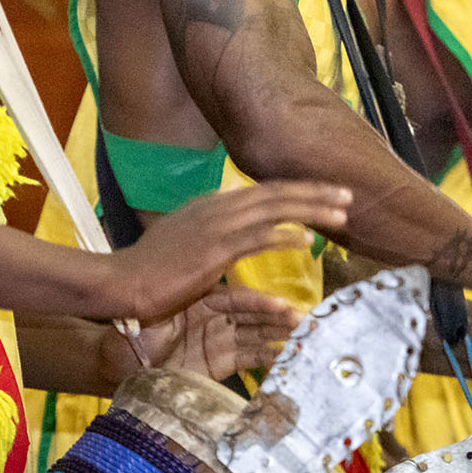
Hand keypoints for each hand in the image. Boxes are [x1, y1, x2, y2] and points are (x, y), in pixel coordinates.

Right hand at [107, 181, 349, 319]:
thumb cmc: (153, 269)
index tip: (327, 193)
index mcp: (212, 204)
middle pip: (276, 192)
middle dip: (315, 192)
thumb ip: (216, 231)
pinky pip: (256, 237)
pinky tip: (305, 238)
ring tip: (341, 213)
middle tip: (348, 195)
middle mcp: (216, 206)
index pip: (264, 190)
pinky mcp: (213, 249)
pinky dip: (283, 234)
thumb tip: (241, 230)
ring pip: (273, 208)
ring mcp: (215, 225)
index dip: (298, 190)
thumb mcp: (188, 241)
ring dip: (310, 209)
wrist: (123, 282)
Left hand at [129, 286, 301, 380]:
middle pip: (254, 316)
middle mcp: (216, 317)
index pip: (237, 300)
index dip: (260, 304)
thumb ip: (179, 303)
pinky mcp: (220, 364)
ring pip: (256, 336)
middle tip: (305, 321)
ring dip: (280, 336)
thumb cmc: (133, 334)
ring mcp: (220, 340)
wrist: (119, 365)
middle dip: (279, 318)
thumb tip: (188, 285)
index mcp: (202, 300)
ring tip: (305, 338)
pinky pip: (249, 359)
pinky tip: (287, 359)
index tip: (281, 305)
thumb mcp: (156, 314)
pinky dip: (268, 358)